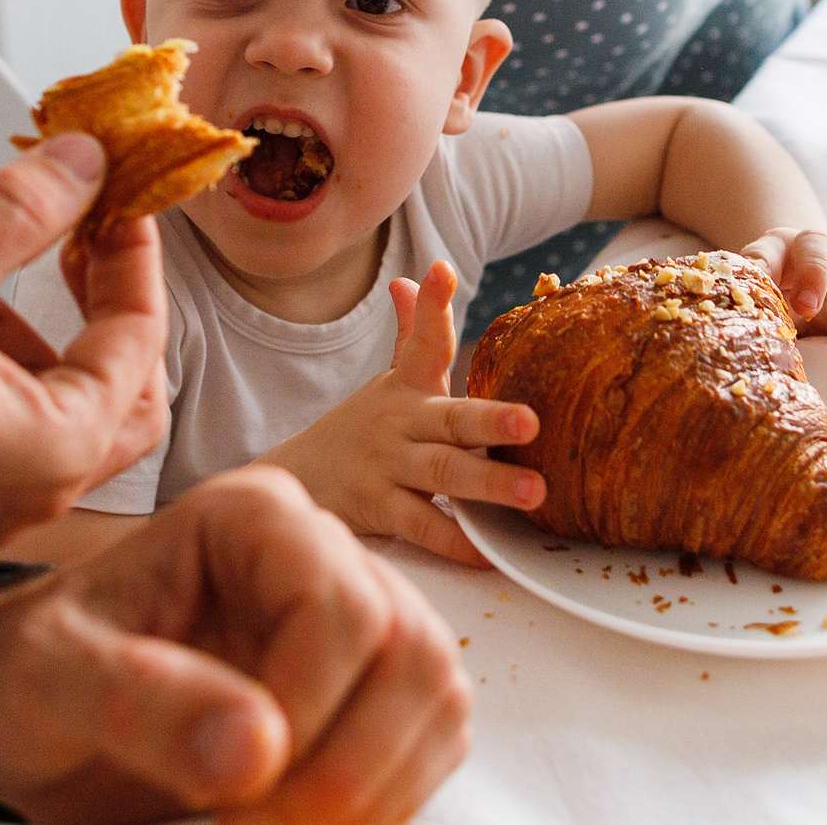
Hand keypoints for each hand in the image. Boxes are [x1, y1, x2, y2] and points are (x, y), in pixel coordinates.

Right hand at [0, 133, 170, 564]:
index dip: (134, 253)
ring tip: (10, 253)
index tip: (119, 192)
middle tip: (87, 227)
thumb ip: (16, 212)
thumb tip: (81, 164)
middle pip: (120, 390)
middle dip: (111, 303)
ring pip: (53, 406)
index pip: (141, 342)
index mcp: (50, 450)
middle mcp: (24, 493)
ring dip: (49, 329)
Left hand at [0, 466, 472, 824]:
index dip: (305, 709)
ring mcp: (360, 617)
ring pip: (438, 696)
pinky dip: (385, 802)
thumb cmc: (28, 674)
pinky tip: (304, 824)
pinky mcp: (373, 688)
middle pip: (411, 651)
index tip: (233, 788)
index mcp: (251, 518)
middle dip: (348, 765)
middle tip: (254, 824)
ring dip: (374, 792)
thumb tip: (257, 748)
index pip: (341, 604)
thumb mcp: (52, 681)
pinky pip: (432, 740)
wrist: (25, 718)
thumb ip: (142, 703)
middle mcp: (321, 553)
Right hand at [259, 260, 539, 566]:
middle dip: (491, 419)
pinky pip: (422, 528)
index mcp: (407, 388)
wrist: (293, 479)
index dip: (432, 306)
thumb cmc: (362, 429)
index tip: (443, 272)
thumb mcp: (389, 381)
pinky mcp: (376, 511)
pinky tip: (488, 553)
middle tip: (532, 422)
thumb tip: (420, 275)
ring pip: (443, 475)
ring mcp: (387, 467)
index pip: (422, 341)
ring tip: (533, 493)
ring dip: (488, 484)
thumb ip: (414, 332)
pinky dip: (456, 542)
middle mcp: (400, 424)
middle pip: (450, 419)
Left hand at [741, 228, 826, 354]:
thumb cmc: (777, 299)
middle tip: (809, 313)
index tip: (793, 304)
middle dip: (816, 278)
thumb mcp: (759, 306)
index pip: (771, 248)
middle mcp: (816, 248)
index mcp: (777, 248)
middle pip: (821, 248)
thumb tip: (750, 343)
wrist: (803, 292)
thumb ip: (754, 314)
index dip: (771, 269)